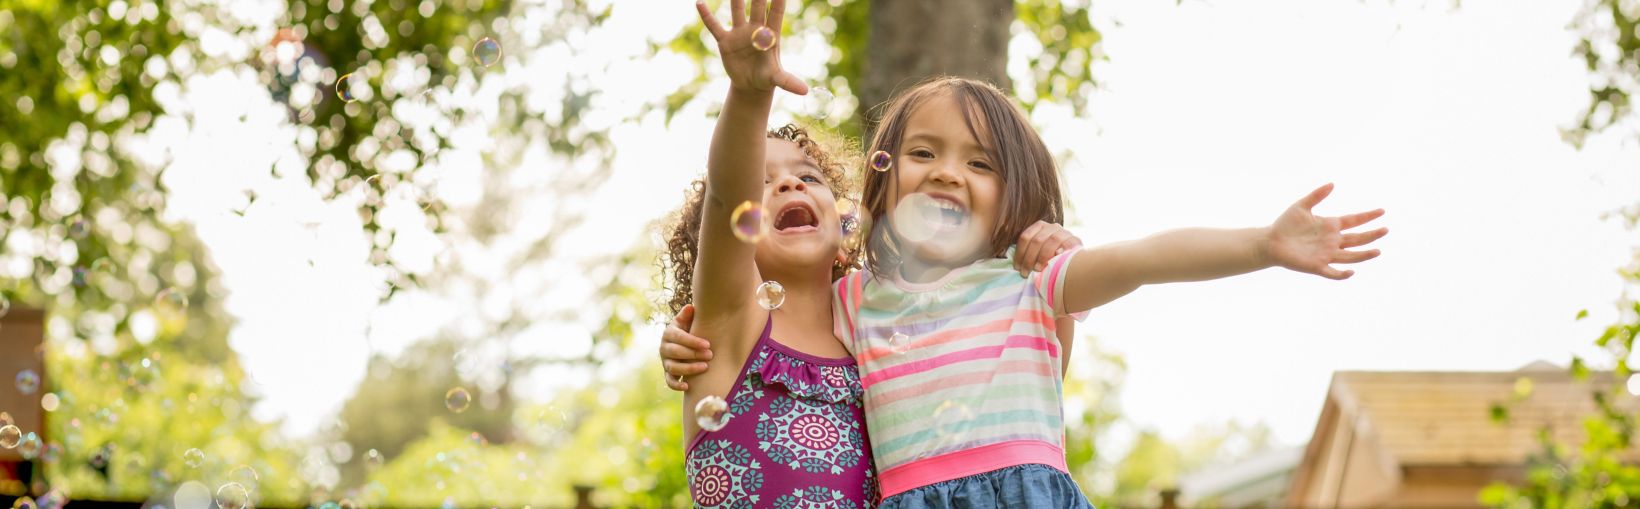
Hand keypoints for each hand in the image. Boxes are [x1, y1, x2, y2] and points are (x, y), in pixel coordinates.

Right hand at [660, 304, 713, 390]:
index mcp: (668, 333)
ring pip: (673, 367)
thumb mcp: (686, 320)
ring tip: (705, 367)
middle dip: (693, 354)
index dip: (692, 341)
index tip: (707, 344)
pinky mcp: (668, 373)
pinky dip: (676, 385)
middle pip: (676, 352)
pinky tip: (688, 386)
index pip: (679, 337)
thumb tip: (691, 308)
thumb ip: (688, 315)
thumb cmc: (688, 329)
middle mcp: (664, 348)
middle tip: (710, 355)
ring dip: (689, 368)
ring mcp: (665, 362)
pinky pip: (669, 381)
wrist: (682, 342)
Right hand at [696, 0, 807, 94]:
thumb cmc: (766, 78)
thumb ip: (788, 82)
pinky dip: (707, 16)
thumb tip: (805, 91)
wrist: (751, 84)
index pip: (776, 13)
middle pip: (757, 6)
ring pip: (736, 10)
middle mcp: (755, 29)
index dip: (778, 1)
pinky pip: (714, 26)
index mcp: (771, 35)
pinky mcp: (725, 41)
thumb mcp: (776, 79)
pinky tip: (699, 3)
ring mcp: (739, 33)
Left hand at [1015, 220, 1083, 276]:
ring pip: (1052, 241)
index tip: (1017, 267)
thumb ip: (1030, 252)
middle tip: (1025, 273)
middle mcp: (1052, 227)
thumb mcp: (1039, 250)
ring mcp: (1065, 232)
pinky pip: (1067, 244)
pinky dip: (1061, 252)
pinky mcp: (1075, 240)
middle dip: (1029, 258)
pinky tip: (1056, 260)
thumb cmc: (1051, 256)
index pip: (1025, 237)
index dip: (1020, 253)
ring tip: (1038, 269)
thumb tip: (1017, 264)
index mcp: (1040, 226)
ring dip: (1043, 256)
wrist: (1075, 258)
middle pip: (1037, 240)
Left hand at [1264, 183, 1386, 279]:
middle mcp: (1332, 241)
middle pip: (1357, 239)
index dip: (1368, 216)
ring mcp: (1326, 254)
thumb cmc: (1285, 224)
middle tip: (1385, 229)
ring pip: (1351, 256)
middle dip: (1371, 235)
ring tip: (1377, 251)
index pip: (1354, 220)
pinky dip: (1342, 274)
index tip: (1382, 211)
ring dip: (1364, 255)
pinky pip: (1332, 272)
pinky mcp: (1317, 266)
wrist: (1270, 242)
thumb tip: (1333, 183)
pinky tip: (1351, 271)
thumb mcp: (1301, 206)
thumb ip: (1317, 195)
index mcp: (1331, 226)